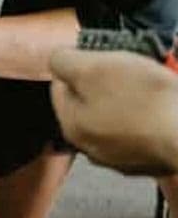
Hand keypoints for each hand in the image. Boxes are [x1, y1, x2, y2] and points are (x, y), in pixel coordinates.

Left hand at [50, 49, 177, 174]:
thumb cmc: (142, 100)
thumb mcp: (91, 67)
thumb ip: (62, 62)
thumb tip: (57, 61)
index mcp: (72, 126)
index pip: (60, 85)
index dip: (77, 65)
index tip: (98, 56)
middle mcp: (92, 149)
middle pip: (89, 102)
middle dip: (104, 81)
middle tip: (125, 68)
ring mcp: (123, 159)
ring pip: (116, 115)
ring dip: (128, 97)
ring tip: (147, 83)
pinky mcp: (151, 161)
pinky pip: (142, 129)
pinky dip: (148, 115)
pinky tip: (160, 104)